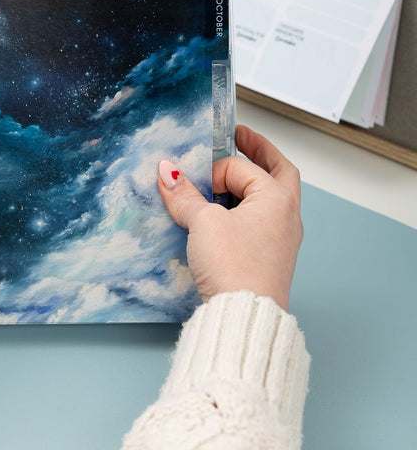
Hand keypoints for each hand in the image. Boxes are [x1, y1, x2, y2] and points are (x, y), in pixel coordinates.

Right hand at [157, 124, 302, 310]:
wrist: (244, 317)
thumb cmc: (233, 266)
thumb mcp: (203, 223)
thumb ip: (184, 195)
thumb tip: (167, 171)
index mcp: (277, 198)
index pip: (241, 167)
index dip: (213, 169)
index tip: (189, 177)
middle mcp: (286, 215)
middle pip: (277, 172)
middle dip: (258, 152)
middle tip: (239, 137)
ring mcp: (281, 237)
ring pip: (268, 197)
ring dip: (249, 183)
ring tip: (225, 176)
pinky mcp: (268, 256)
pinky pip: (259, 220)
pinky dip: (243, 209)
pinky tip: (222, 214)